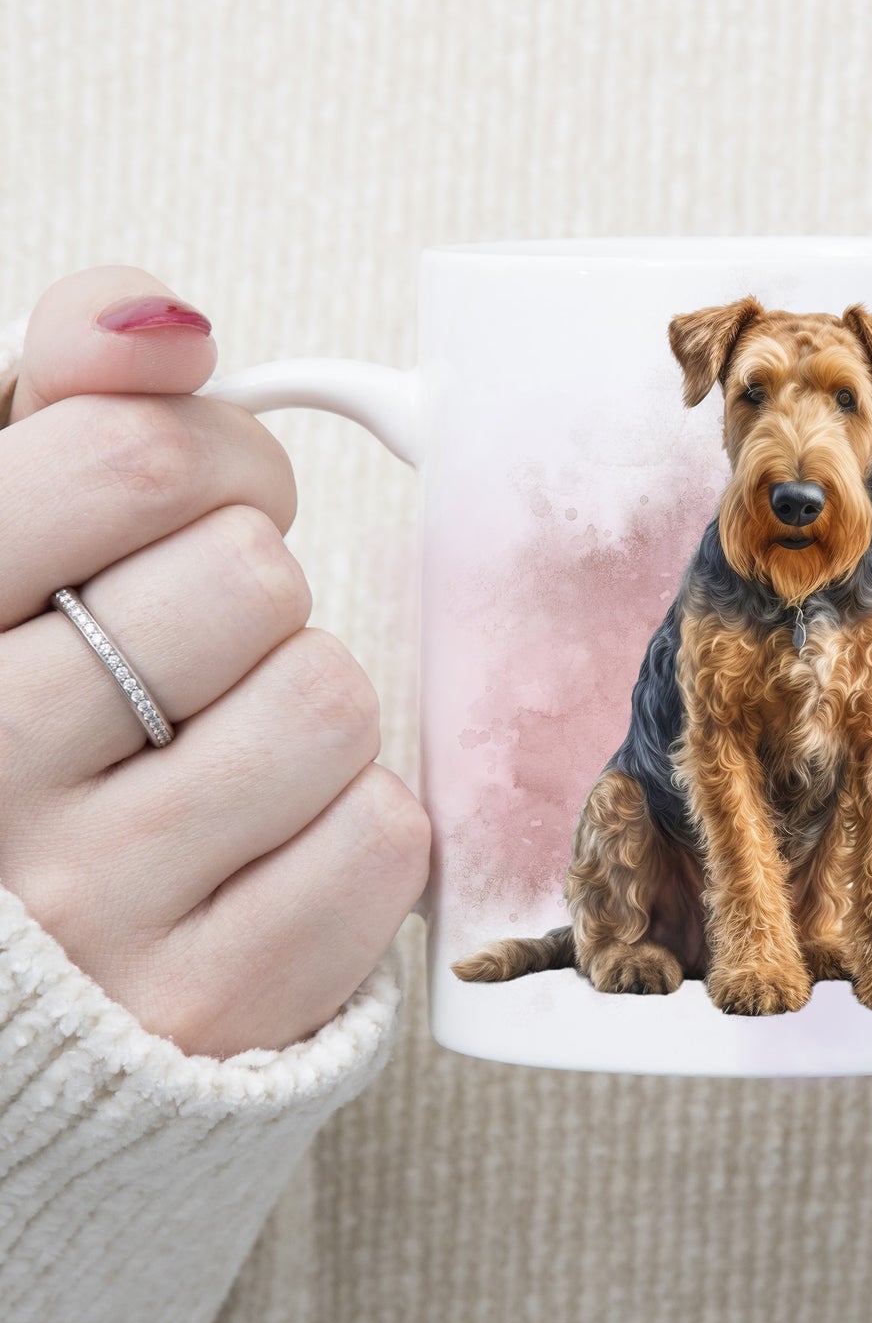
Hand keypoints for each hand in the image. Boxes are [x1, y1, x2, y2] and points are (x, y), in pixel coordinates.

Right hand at [0, 266, 428, 1057]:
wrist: (35, 974)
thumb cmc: (33, 718)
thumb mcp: (8, 547)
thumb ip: (69, 406)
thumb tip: (166, 319)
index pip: (129, 461)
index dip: (211, 457)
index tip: (199, 500)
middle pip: (250, 576)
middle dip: (252, 588)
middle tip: (201, 644)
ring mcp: (95, 909)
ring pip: (328, 698)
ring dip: (303, 704)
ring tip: (220, 750)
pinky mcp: (213, 1003)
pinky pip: (382, 834)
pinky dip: (350, 824)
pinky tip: (262, 845)